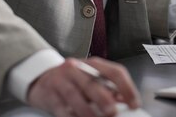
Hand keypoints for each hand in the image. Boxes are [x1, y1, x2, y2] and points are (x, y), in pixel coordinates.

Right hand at [26, 57, 140, 116]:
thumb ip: (108, 88)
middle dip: (104, 99)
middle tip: (113, 112)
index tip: (134, 104)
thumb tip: (125, 101)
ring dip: (87, 111)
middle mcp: (76, 69)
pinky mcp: (49, 95)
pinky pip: (60, 108)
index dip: (126, 88)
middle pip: (92, 83)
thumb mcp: (91, 79)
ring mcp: (61, 80)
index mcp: (92, 64)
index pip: (114, 71)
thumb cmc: (72, 80)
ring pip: (74, 95)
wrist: (41, 77)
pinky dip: (70, 116)